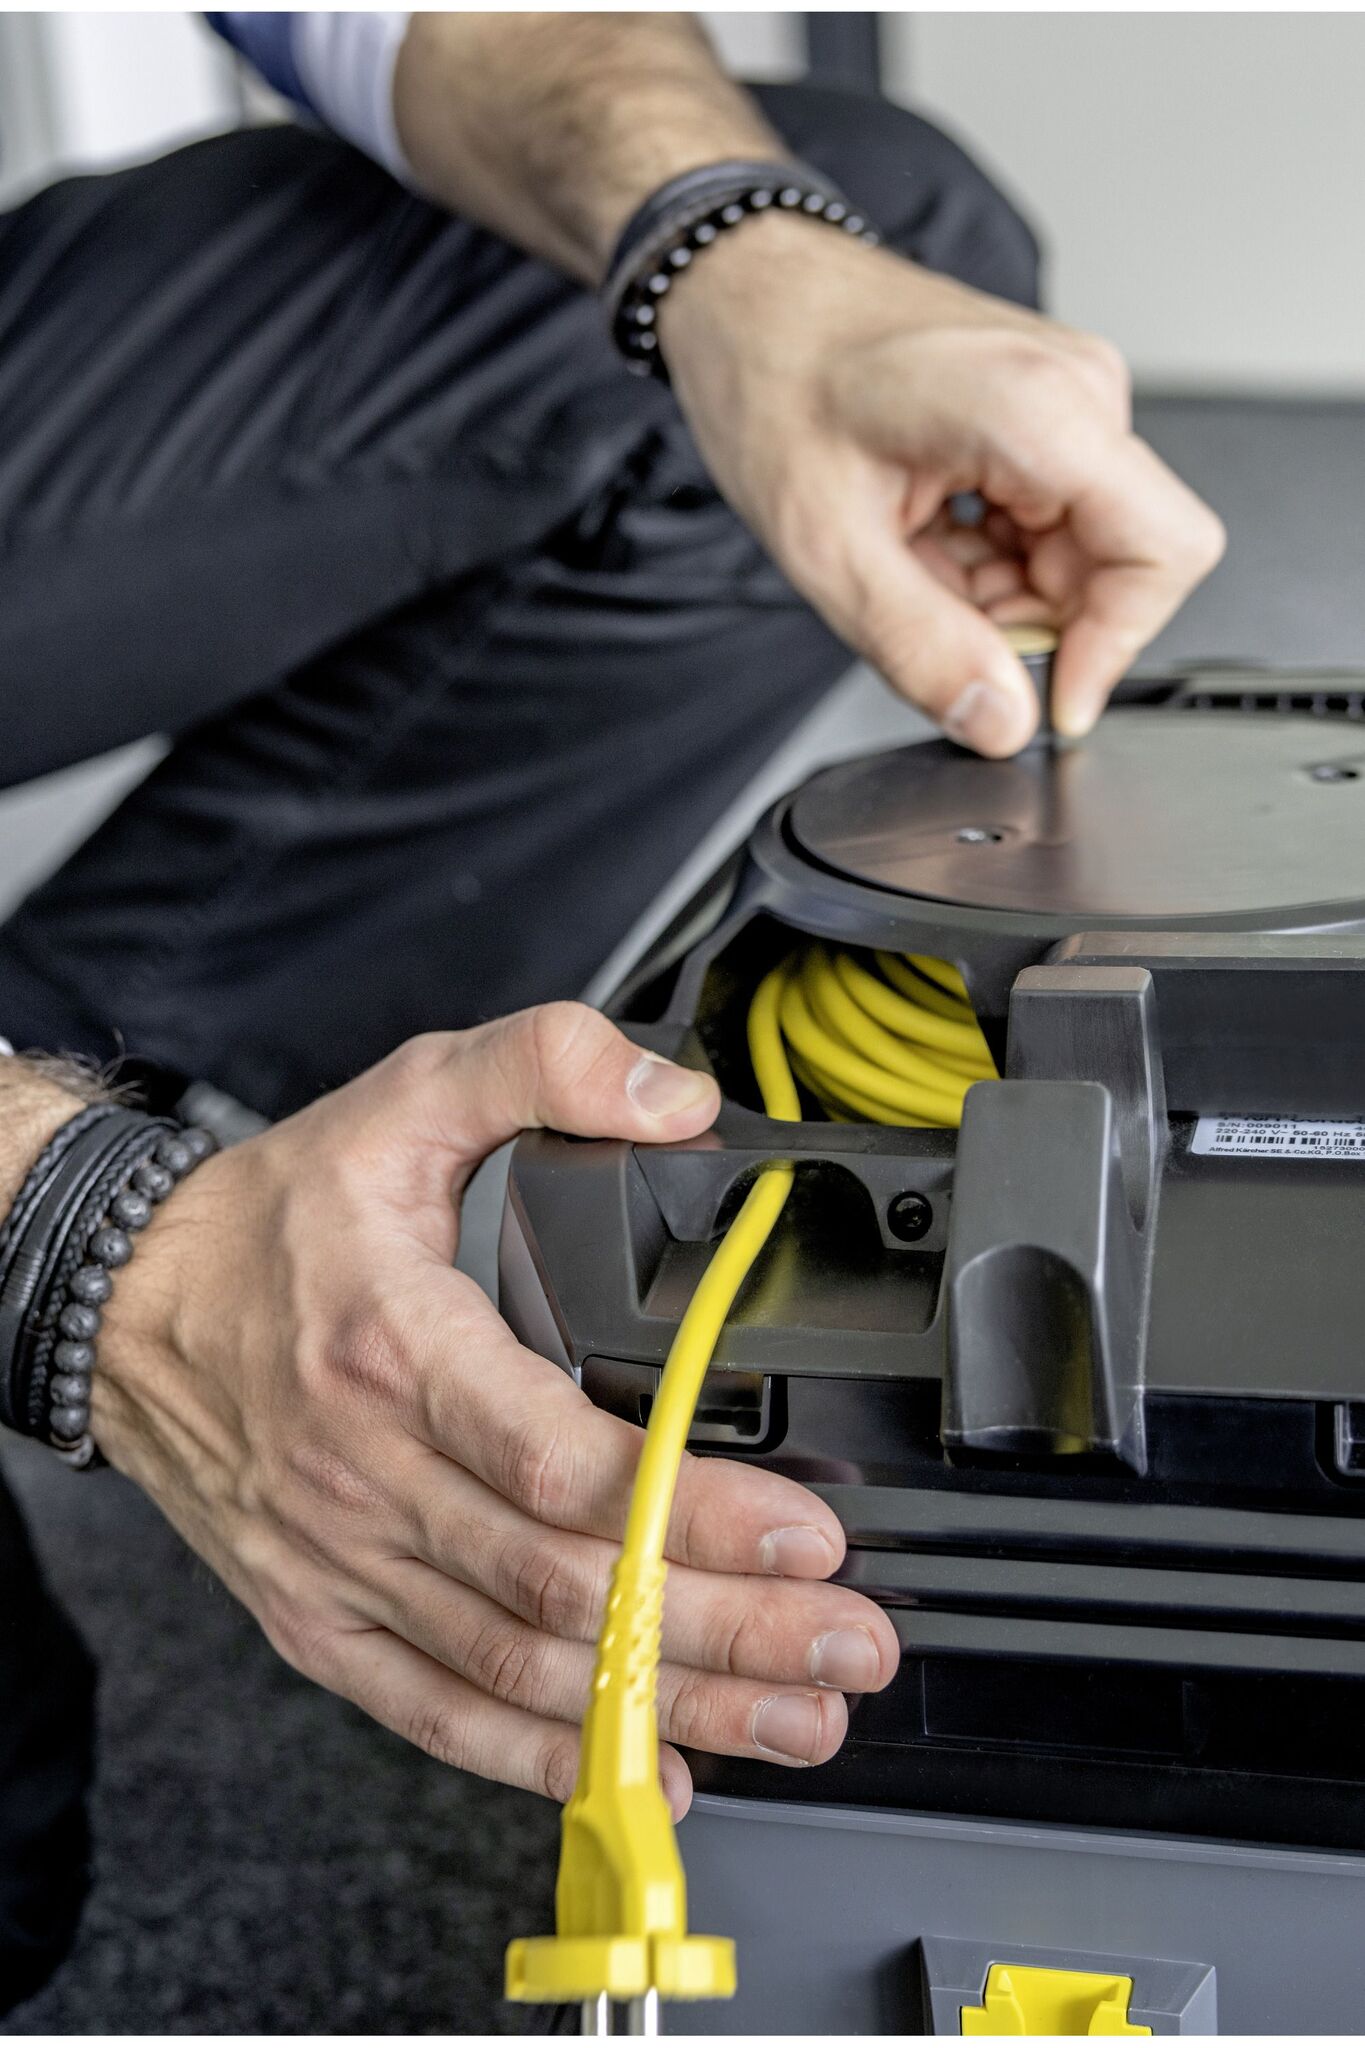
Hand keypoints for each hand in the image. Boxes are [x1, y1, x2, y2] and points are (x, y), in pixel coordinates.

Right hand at [96, 1006, 898, 1812]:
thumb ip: (546, 1065)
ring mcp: (343, 1563)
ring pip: (525, 1665)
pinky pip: (440, 1710)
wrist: (121, 1305)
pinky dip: (544, 1754)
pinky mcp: (322, 1621)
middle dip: (726, 1629)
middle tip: (845, 1647)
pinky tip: (647, 1767)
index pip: (561, 1463)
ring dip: (668, 1703)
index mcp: (400, 1350)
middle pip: (567, 1586)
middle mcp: (370, 1475)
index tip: (802, 1537)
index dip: (690, 1512)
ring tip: (795, 1716)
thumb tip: (680, 1099)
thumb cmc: (275, 1218)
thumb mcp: (407, 1094)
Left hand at [660, 213, 1225, 753]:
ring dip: (998, 595)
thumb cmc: (769, 376)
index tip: (1046, 700)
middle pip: (1121, 562)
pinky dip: (987, 562)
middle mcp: (1075, 391)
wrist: (742, 293)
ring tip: (904, 564)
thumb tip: (1003, 724)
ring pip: (1080, 554)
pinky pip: (1049, 524)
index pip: (1165, 553)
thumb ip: (921, 648)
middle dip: (1031, 624)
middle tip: (930, 621)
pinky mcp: (1042, 412)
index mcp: (1040, 408)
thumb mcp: (829, 546)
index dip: (1113, 647)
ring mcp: (1064, 397)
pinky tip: (918, 543)